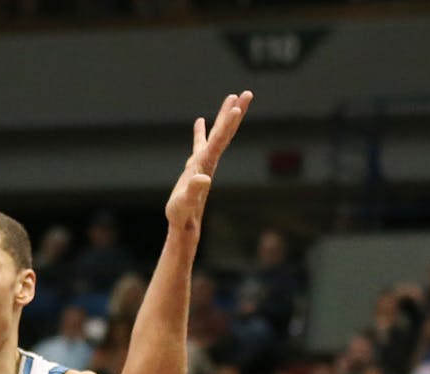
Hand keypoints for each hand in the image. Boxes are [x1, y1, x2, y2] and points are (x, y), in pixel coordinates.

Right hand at [166, 91, 251, 235]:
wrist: (184, 225)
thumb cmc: (182, 215)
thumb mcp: (185, 203)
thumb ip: (194, 191)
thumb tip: (202, 178)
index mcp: (205, 164)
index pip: (219, 140)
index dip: (227, 123)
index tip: (237, 106)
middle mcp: (208, 160)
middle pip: (224, 131)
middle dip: (235, 111)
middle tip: (246, 92)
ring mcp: (202, 162)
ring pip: (216, 134)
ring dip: (224, 116)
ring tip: (231, 97)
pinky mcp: (194, 167)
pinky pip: (200, 143)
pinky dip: (200, 131)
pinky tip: (200, 120)